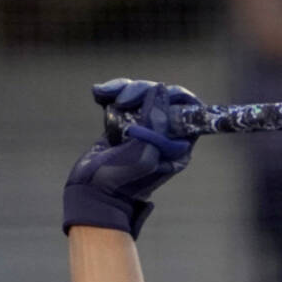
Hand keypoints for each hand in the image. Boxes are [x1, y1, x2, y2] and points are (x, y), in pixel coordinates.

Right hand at [62, 79, 200, 238]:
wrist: (94, 192)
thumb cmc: (122, 179)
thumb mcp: (145, 152)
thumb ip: (157, 122)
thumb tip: (160, 89)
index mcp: (178, 145)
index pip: (187, 109)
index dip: (173, 96)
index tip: (155, 94)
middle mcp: (165, 136)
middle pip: (163, 97)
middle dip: (142, 91)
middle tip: (122, 100)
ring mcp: (145, 129)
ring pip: (142, 94)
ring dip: (123, 90)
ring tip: (104, 96)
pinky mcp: (124, 124)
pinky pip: (124, 99)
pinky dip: (112, 93)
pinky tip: (99, 95)